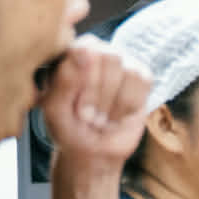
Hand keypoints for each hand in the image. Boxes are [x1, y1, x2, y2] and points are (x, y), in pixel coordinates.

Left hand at [38, 36, 152, 177]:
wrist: (92, 151)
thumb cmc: (67, 127)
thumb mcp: (55, 109)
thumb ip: (64, 79)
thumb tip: (85, 50)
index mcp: (71, 53)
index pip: (86, 47)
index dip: (84, 81)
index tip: (75, 108)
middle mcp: (99, 52)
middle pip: (111, 57)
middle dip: (99, 95)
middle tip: (87, 117)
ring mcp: (122, 63)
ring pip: (129, 72)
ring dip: (114, 104)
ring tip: (101, 118)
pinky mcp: (142, 78)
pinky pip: (143, 83)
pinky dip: (129, 106)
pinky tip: (117, 115)